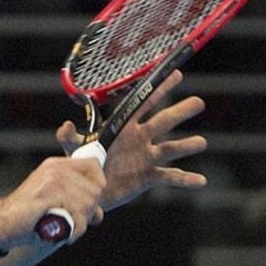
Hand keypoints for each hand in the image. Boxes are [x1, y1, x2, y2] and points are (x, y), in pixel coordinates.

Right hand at [0, 156, 104, 250]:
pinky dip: (75, 229)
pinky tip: (64, 234)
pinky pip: (77, 214)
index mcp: (56, 166)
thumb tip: (99, 213)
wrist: (2, 224)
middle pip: (95, 189)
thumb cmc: (28, 217)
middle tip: (75, 221)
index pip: (93, 165)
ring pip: (89, 203)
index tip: (89, 203)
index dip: (97, 185)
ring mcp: (51, 180)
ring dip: (82, 222)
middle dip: (90, 211)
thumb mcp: (54, 202)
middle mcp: (55, 169)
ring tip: (66, 228)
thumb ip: (76, 202)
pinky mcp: (48, 195)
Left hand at [56, 70, 206, 209]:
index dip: (158, 89)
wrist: (90, 190)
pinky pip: (170, 176)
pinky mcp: (149, 177)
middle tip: (198, 102)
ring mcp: (147, 157)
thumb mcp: (75, 150)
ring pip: (170, 148)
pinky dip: (185, 179)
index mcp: (124, 127)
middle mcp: (140, 139)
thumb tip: (65, 126)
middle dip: (180, 111)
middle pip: (163, 121)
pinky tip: (200, 180)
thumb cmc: (84, 164)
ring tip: (201, 142)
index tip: (174, 74)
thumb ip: (70, 138)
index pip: (143, 103)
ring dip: (186, 145)